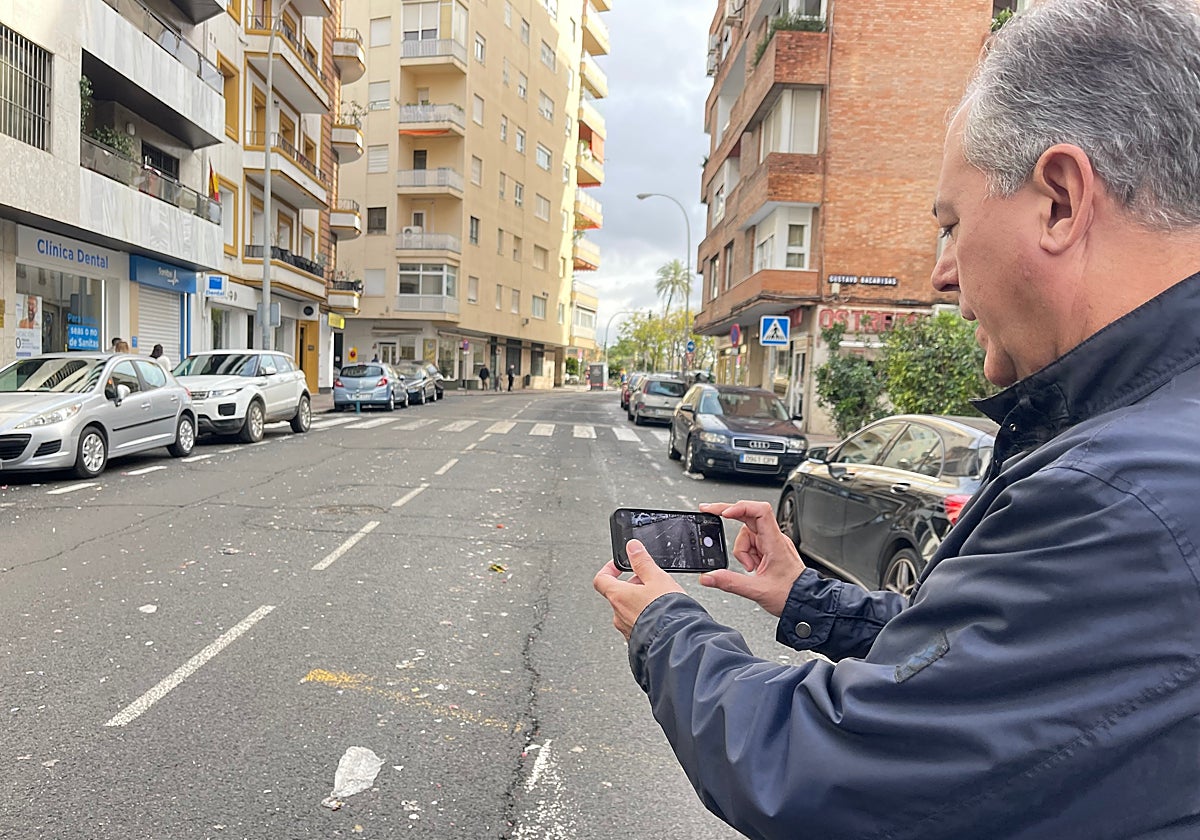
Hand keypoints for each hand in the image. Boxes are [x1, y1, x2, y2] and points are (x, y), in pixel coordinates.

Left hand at [593, 540, 684, 639]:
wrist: (677, 642)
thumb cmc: (667, 613)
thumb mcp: (657, 579)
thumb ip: (642, 562)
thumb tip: (632, 548)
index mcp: (618, 596)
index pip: (601, 579)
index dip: (609, 568)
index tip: (619, 565)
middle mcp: (618, 614)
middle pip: (618, 593)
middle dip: (634, 585)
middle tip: (652, 582)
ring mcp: (626, 629)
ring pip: (628, 609)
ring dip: (640, 601)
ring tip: (660, 600)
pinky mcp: (637, 640)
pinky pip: (637, 623)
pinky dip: (646, 616)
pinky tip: (662, 616)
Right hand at [697, 501, 805, 616]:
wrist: (806, 603)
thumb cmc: (791, 594)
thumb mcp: (757, 590)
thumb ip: (730, 582)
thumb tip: (708, 577)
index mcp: (775, 542)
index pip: (759, 511)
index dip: (739, 507)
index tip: (722, 513)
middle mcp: (774, 538)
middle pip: (748, 517)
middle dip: (729, 516)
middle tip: (710, 512)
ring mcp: (771, 544)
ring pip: (746, 534)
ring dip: (741, 549)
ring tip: (750, 569)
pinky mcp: (769, 550)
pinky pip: (751, 545)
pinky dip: (746, 555)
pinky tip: (752, 569)